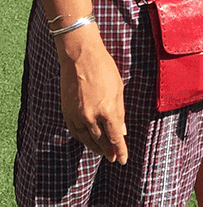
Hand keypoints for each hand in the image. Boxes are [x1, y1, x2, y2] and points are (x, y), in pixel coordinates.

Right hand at [58, 33, 127, 162]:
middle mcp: (91, 117)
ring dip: (95, 148)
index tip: (123, 160)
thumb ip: (120, 112)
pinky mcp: (67, 113)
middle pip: (101, 141)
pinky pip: (75, 132)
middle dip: (108, 151)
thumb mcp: (118, 88)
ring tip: (102, 152)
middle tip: (113, 158)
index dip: (120, 150)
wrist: (80, 56)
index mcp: (107, 109)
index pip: (114, 137)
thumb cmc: (103, 68)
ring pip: (87, 139)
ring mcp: (77, 116)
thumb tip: (122, 131)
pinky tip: (88, 141)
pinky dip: (83, 139)